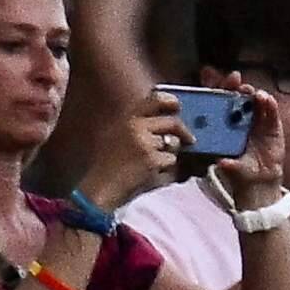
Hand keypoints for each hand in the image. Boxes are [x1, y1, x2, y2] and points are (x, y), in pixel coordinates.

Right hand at [84, 95, 187, 210]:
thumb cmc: (109, 168)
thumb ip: (142, 129)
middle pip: (173, 122)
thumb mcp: (118, 138)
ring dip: (170, 155)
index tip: (179, 107)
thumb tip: (173, 130)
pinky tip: (150, 175)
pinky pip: (172, 161)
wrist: (98, 190)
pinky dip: (167, 170)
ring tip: (152, 166)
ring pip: (174, 143)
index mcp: (126, 119)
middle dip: (185, 133)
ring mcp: (144, 142)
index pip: (154, 99)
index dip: (171, 101)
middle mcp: (134, 126)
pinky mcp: (152, 159)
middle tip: (191, 141)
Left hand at [204, 91, 289, 210]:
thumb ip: (230, 165)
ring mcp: (256, 122)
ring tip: (257, 95)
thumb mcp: (233, 169)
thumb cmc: (242, 172)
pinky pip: (271, 112)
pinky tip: (269, 101)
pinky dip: (270, 105)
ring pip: (255, 102)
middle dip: (237, 88)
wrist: (261, 180)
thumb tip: (223, 163)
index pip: (220, 103)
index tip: (220, 83)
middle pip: (237, 97)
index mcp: (224, 126)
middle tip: (238, 85)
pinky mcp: (272, 126)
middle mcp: (239, 120)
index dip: (220, 90)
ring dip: (255, 95)